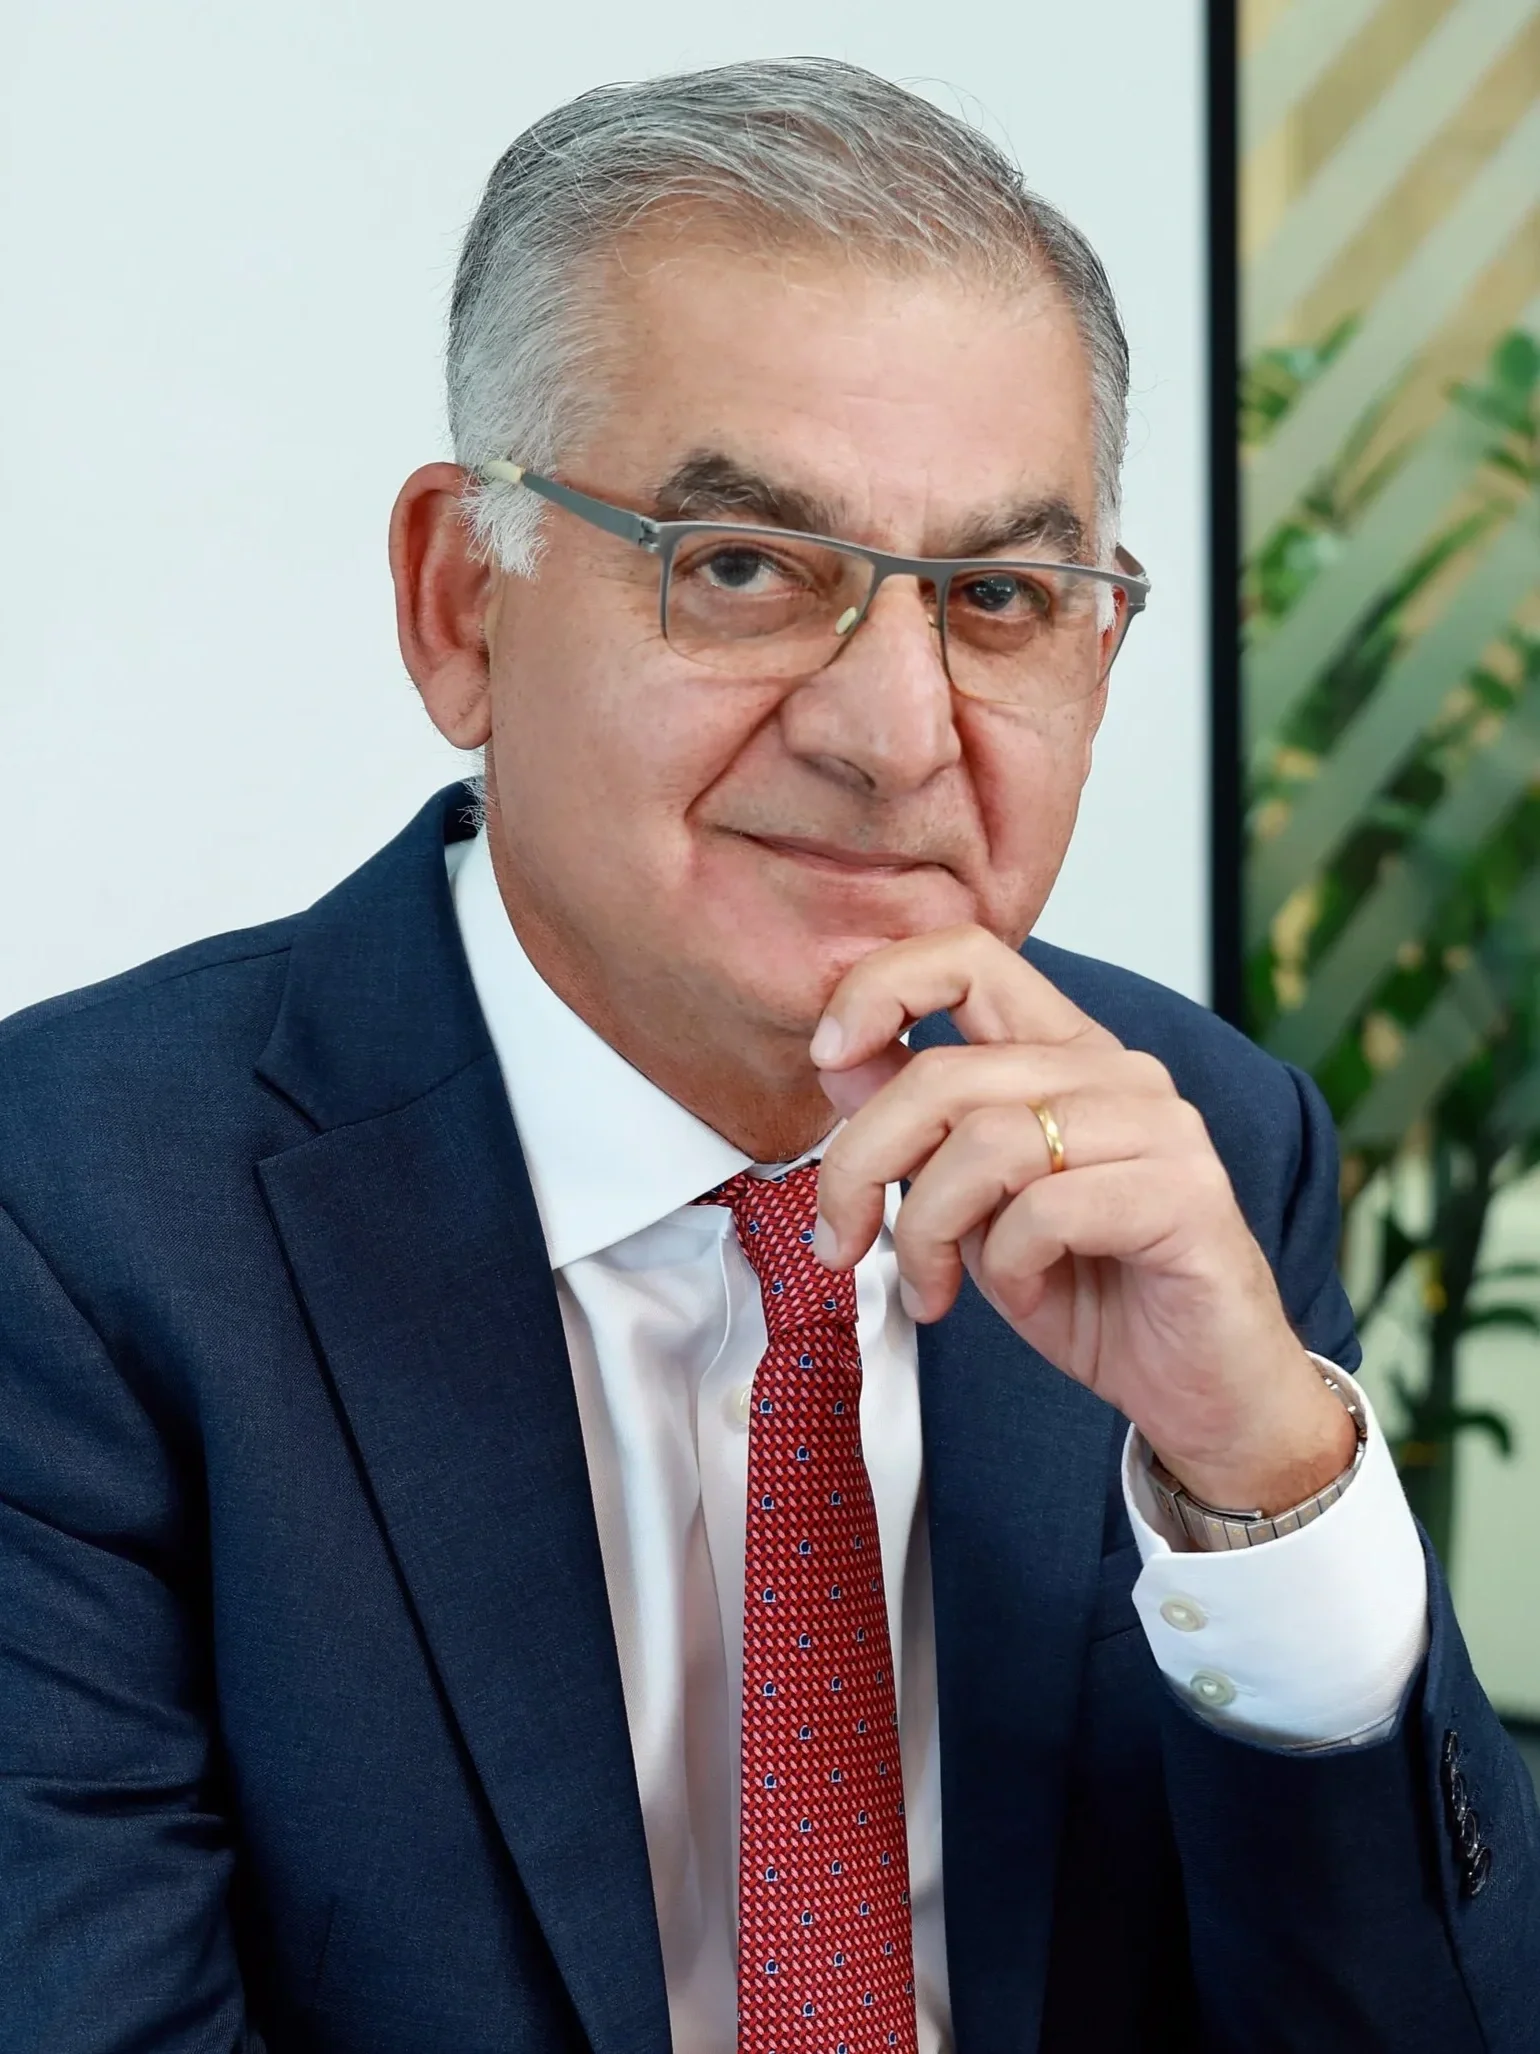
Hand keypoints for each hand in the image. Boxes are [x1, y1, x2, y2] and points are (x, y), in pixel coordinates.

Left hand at [809, 926, 1356, 1514]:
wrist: (1203, 1391)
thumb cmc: (1093, 1291)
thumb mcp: (973, 1207)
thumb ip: (920, 1130)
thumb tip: (840, 1059)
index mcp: (1066, 1054)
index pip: (969, 957)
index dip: (880, 988)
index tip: (825, 1056)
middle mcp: (1118, 1073)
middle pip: (946, 1074)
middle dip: (863, 1164)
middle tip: (840, 1241)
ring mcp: (1160, 1128)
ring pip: (987, 1142)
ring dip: (928, 1231)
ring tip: (933, 1288)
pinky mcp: (1185, 1196)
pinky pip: (1045, 1211)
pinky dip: (1007, 1268)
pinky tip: (1023, 1298)